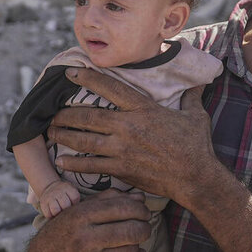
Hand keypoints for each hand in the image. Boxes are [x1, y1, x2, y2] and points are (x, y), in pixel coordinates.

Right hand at [27, 189, 151, 251]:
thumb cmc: (66, 230)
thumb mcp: (81, 209)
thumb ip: (110, 199)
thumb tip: (141, 197)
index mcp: (81, 216)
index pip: (123, 208)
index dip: (140, 209)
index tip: (144, 212)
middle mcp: (83, 239)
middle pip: (130, 230)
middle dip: (144, 227)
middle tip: (145, 227)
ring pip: (130, 250)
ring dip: (138, 244)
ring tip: (134, 240)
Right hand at [39, 179, 80, 217]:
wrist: (50, 187)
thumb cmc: (64, 193)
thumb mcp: (71, 191)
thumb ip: (75, 200)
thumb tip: (77, 213)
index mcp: (68, 188)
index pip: (75, 198)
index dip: (75, 203)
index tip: (72, 204)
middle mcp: (58, 191)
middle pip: (65, 205)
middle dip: (67, 210)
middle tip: (66, 210)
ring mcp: (50, 197)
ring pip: (55, 210)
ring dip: (58, 214)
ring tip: (59, 212)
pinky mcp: (43, 203)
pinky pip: (48, 214)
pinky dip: (51, 216)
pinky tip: (53, 213)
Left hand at [47, 67, 215, 205]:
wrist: (195, 177)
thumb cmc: (196, 146)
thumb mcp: (196, 116)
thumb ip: (191, 97)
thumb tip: (199, 82)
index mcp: (144, 109)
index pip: (111, 89)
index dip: (88, 78)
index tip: (70, 73)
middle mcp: (129, 127)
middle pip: (89, 117)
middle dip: (67, 113)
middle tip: (53, 112)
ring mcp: (123, 149)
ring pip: (85, 140)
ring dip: (65, 135)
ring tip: (51, 131)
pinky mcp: (121, 169)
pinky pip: (91, 165)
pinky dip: (74, 163)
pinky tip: (61, 160)